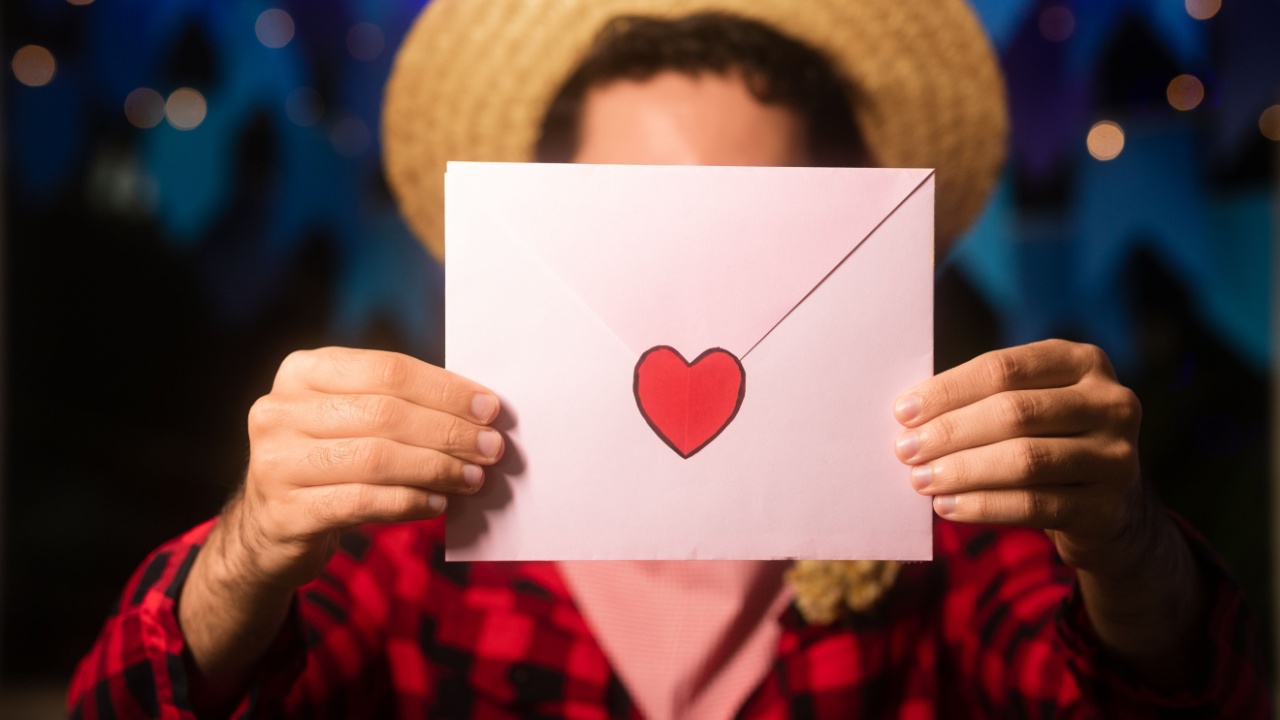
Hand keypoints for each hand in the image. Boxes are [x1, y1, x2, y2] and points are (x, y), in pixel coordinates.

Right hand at [180, 347, 502, 710]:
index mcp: (302, 371)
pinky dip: (409, 502)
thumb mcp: (349, 418)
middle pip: (386, 413)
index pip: (388, 370)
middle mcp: (280, 410)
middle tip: (491, 448)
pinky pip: (363, 502)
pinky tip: (437, 504)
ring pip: (378, 458)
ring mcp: (275, 462)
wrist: (269, 528)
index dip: (445, 389)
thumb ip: (400, 405)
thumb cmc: (330, 462)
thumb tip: (478, 413)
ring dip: (437, 468)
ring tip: (473, 477)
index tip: (489, 408)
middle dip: (449, 431)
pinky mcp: (284, 512)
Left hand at [893, 339, 1144, 573]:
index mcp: (1083, 363)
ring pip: (1025, 460)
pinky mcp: (1107, 508)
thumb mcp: (1029, 406)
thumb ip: (982, 400)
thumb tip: (908, 415)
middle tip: (905, 449)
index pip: (1004, 369)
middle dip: (950, 431)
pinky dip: (983, 506)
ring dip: (962, 470)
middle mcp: (1111, 404)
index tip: (903, 411)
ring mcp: (1116, 457)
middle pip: (1014, 412)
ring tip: (919, 479)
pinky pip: (1034, 505)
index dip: (948, 390)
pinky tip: (947, 506)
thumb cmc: (1047, 442)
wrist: (1109, 508)